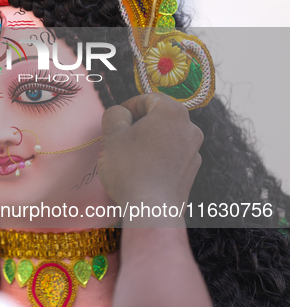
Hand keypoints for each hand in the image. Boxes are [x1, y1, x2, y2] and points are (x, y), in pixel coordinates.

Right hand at [98, 93, 203, 209]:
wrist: (151, 209)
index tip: (115, 119)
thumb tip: (121, 113)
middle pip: (159, 117)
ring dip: (148, 141)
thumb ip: (114, 114)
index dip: (129, 106)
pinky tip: (142, 171)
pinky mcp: (192, 172)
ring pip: (166, 137)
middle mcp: (190, 128)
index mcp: (172, 113)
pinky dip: (158, 157)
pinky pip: (172, 155)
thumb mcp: (112, 135)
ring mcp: (194, 151)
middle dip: (139, 124)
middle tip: (119, 139)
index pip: (149, 97)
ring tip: (129, 157)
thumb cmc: (130, 168)